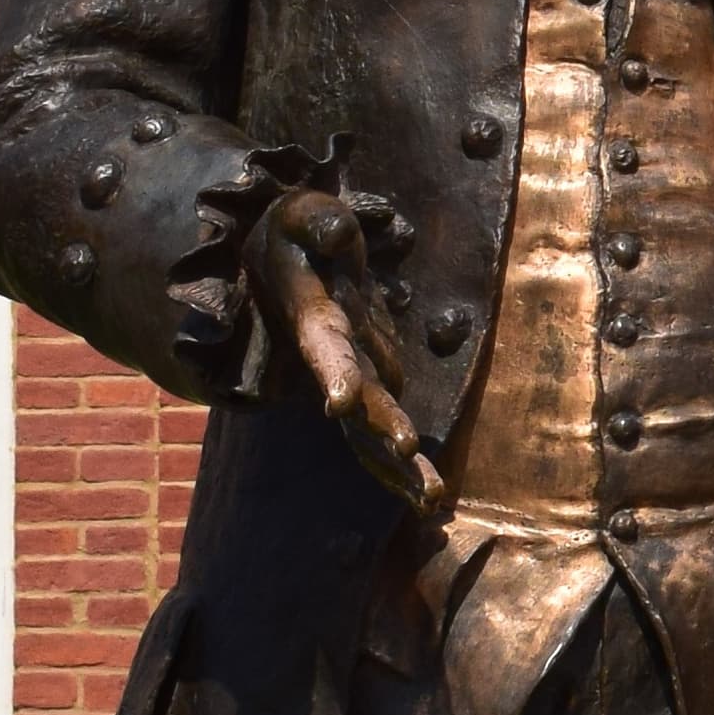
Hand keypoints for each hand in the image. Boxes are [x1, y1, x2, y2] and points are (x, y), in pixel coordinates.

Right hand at [245, 186, 447, 521]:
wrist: (283, 261)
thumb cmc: (293, 231)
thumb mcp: (301, 214)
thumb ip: (318, 223)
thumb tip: (340, 235)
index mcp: (314, 321)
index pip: (325, 348)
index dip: (333, 372)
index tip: (338, 401)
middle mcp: (331, 359)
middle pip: (356, 401)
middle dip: (378, 427)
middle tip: (406, 452)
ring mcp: (352, 375)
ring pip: (371, 431)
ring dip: (398, 466)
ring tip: (430, 500)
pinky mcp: (370, 383)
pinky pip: (387, 429)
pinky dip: (404, 463)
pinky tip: (428, 496)